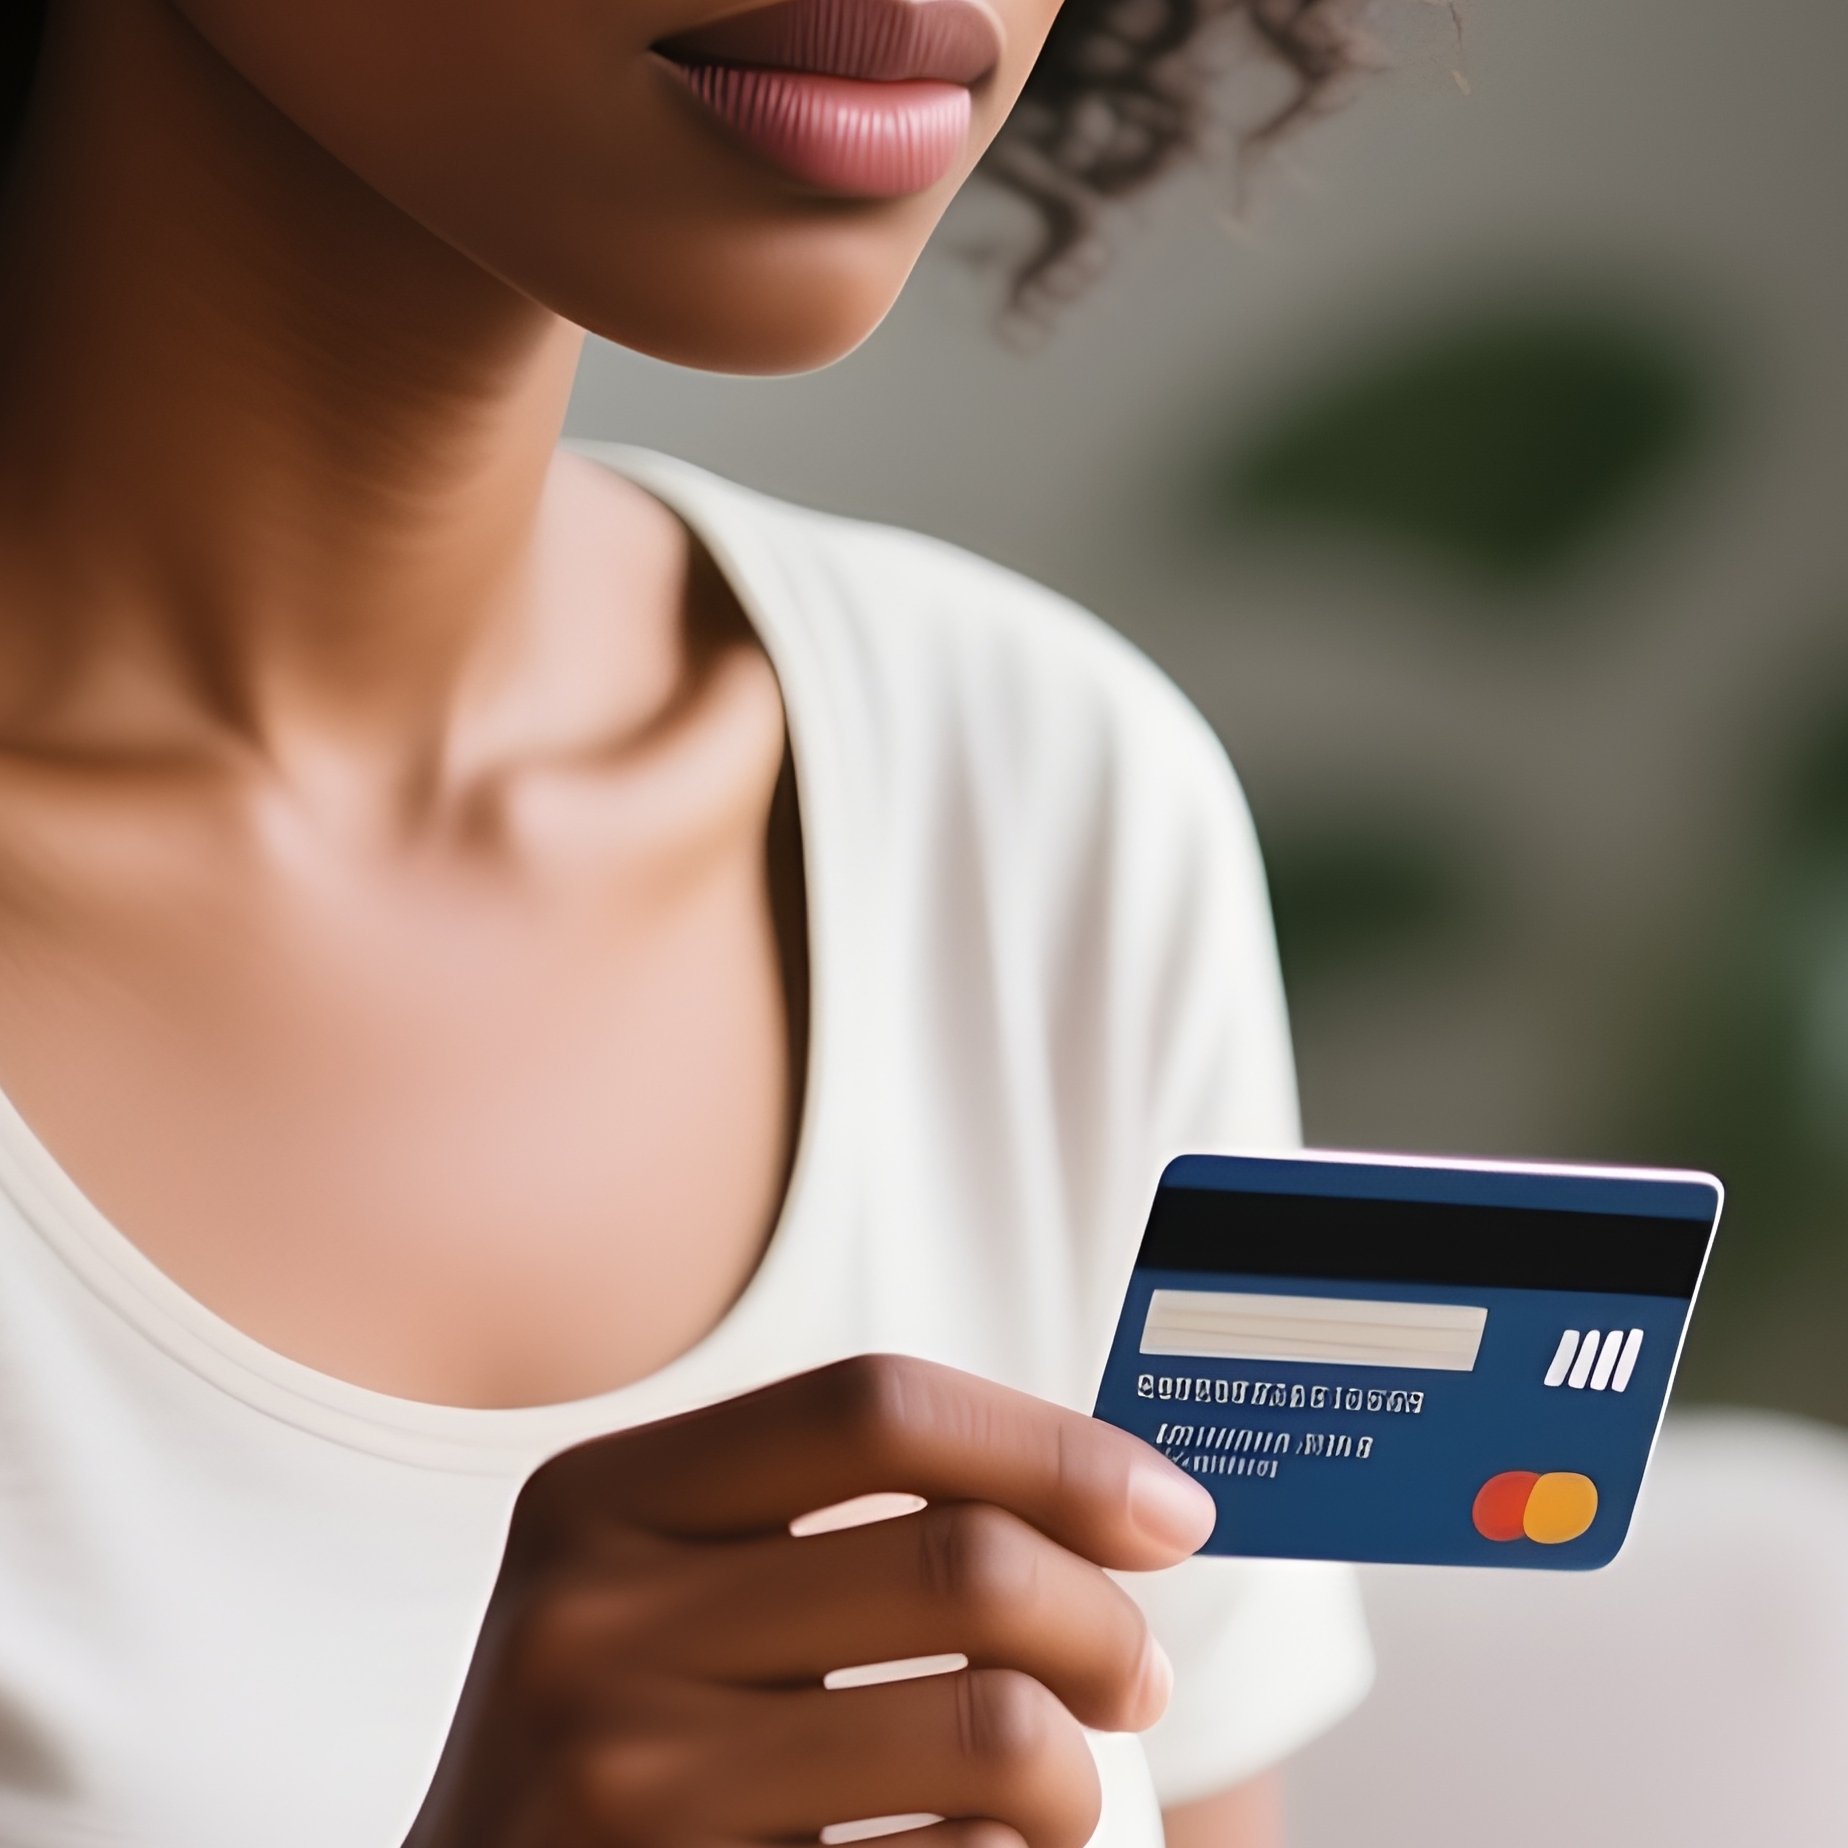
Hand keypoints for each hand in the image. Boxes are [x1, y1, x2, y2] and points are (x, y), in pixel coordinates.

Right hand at [403, 1352, 1218, 1847]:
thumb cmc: (615, 1738)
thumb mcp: (660, 1591)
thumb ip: (829, 1522)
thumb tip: (1114, 1497)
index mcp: (600, 1499)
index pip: (877, 1407)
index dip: (1053, 1445)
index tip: (1168, 1509)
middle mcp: (592, 1627)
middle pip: (962, 1561)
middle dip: (1104, 1620)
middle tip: (1135, 1674)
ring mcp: (629, 1788)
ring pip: (993, 1730)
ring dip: (1078, 1767)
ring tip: (1066, 1786)